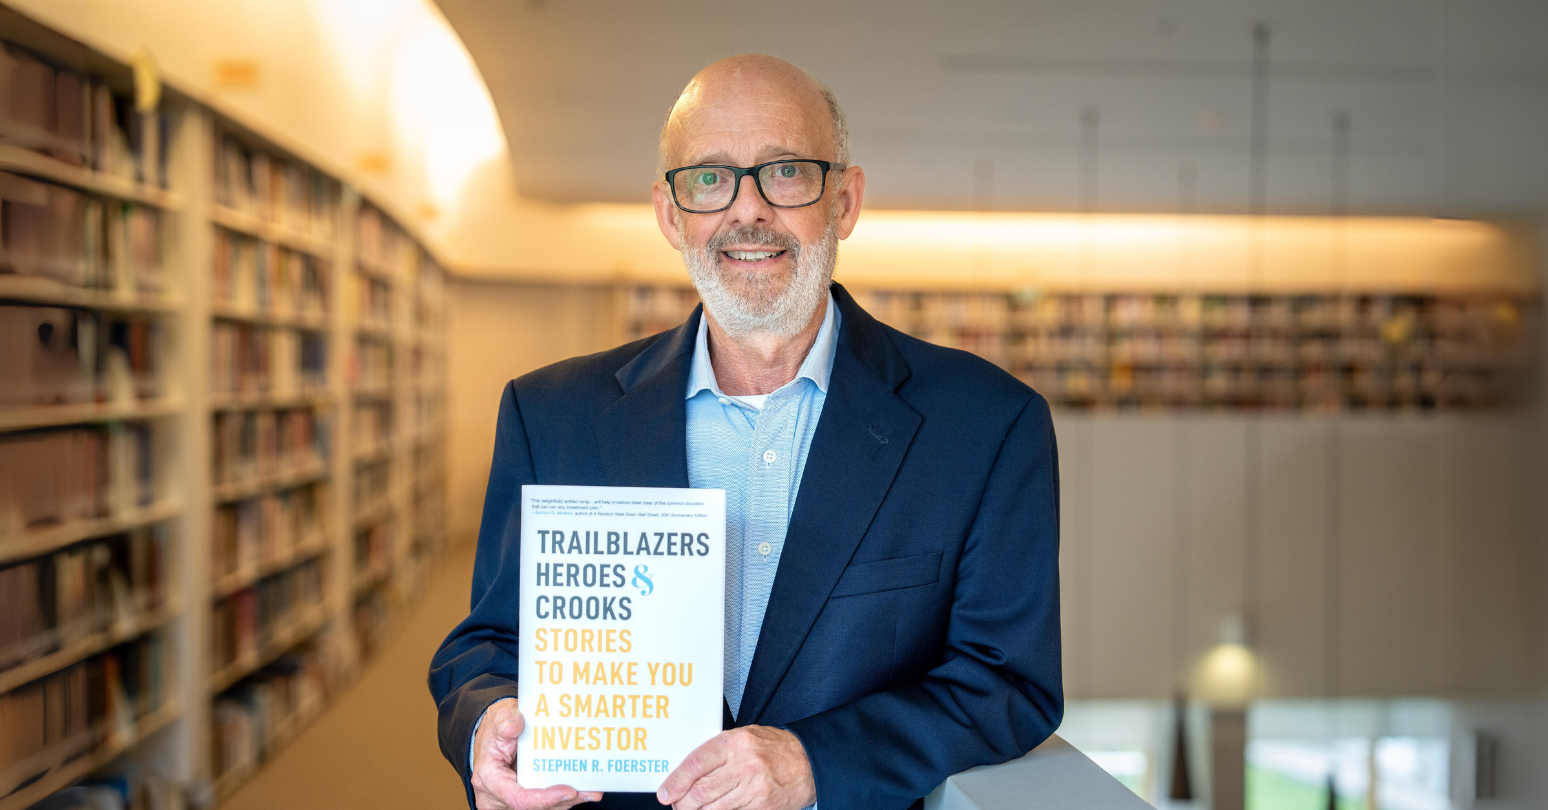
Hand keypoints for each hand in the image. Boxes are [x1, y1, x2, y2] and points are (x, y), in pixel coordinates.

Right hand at [471, 699, 602, 809]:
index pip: (517, 798)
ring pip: (543, 807)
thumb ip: (505, 720)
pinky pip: (545, 801)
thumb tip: (514, 726)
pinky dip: (563, 797)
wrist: (495, 734)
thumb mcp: (498, 717)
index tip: (568, 791)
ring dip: (568, 801)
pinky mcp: (525, 795)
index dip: (544, 798)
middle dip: (564, 801)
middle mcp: (500, 795)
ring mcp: (512, 798)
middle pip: (535, 807)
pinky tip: (583, 788)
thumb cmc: (497, 728)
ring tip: (592, 791)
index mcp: (490, 778)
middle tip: (591, 792)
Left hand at [655, 725, 814, 809]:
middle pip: (701, 791)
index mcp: (736, 743)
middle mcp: (744, 765)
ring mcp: (754, 789)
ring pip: (713, 808)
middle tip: (677, 804)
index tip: (665, 792)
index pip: (696, 764)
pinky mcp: (761, 807)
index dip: (676, 781)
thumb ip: (719, 752)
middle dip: (683, 802)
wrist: (809, 762)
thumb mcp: (745, 737)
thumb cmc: (776, 748)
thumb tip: (689, 771)